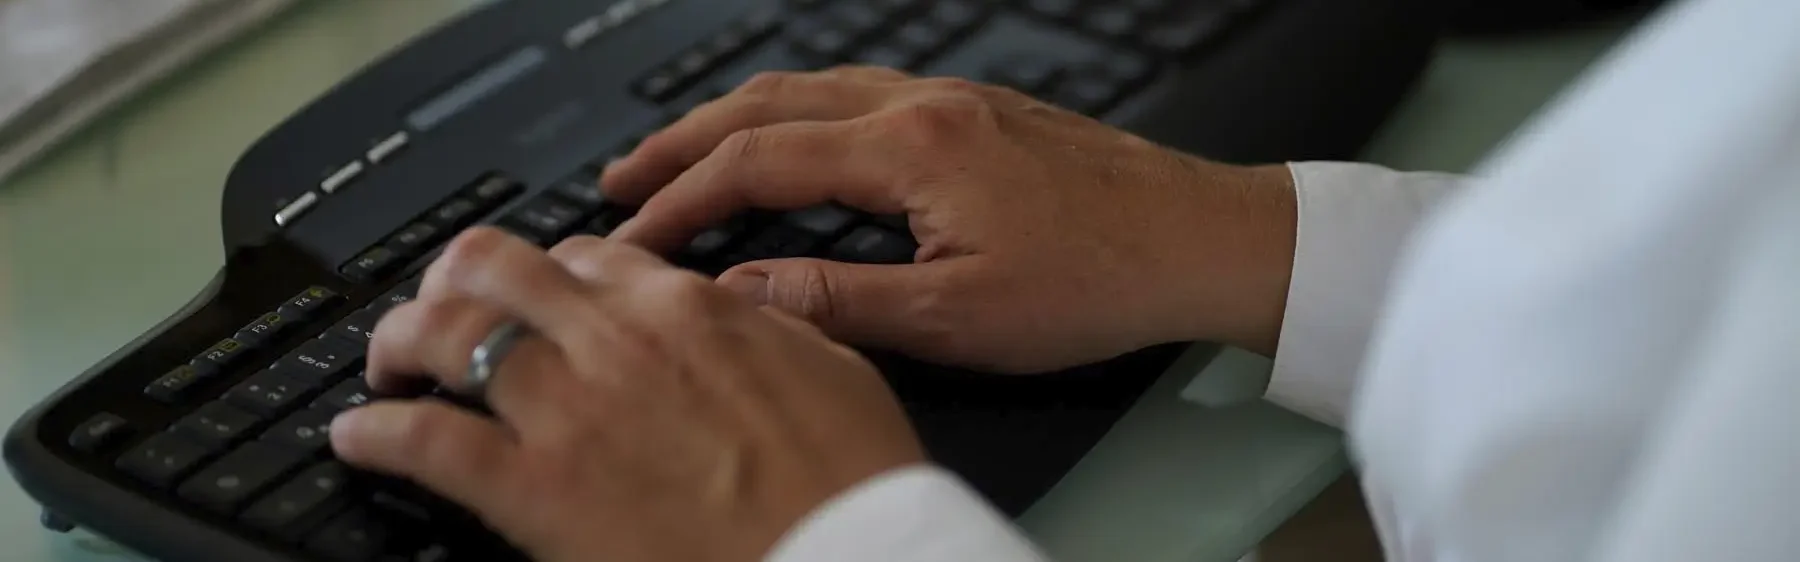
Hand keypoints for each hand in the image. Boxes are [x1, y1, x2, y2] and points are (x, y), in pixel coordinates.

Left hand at [329, 228, 925, 561]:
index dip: (550, 270)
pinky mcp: (533, 489)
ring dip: (401, 342)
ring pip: (445, 335)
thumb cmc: (852, 481)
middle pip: (495, 269)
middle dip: (454, 281)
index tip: (539, 293)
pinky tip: (359, 437)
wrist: (851, 556)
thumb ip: (764, 325)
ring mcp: (568, 410)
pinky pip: (425, 441)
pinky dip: (378, 434)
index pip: (589, 254)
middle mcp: (615, 340)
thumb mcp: (831, 366)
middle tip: (440, 308)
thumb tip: (734, 307)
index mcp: (688, 308)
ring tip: (388, 365)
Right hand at [603, 66, 1298, 371]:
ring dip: (738, 121)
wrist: (1206, 240)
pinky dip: (799, 116)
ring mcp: (954, 99)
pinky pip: (859, 92)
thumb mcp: (960, 318)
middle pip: (770, 105)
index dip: (682, 202)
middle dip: (685, 142)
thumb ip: (841, 303)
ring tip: (686, 157)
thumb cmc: (1101, 280)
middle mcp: (925, 104)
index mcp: (913, 148)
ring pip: (813, 89)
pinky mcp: (979, 111)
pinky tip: (796, 140)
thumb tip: (743, 294)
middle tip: (624, 178)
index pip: (758, 163)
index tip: (631, 235)